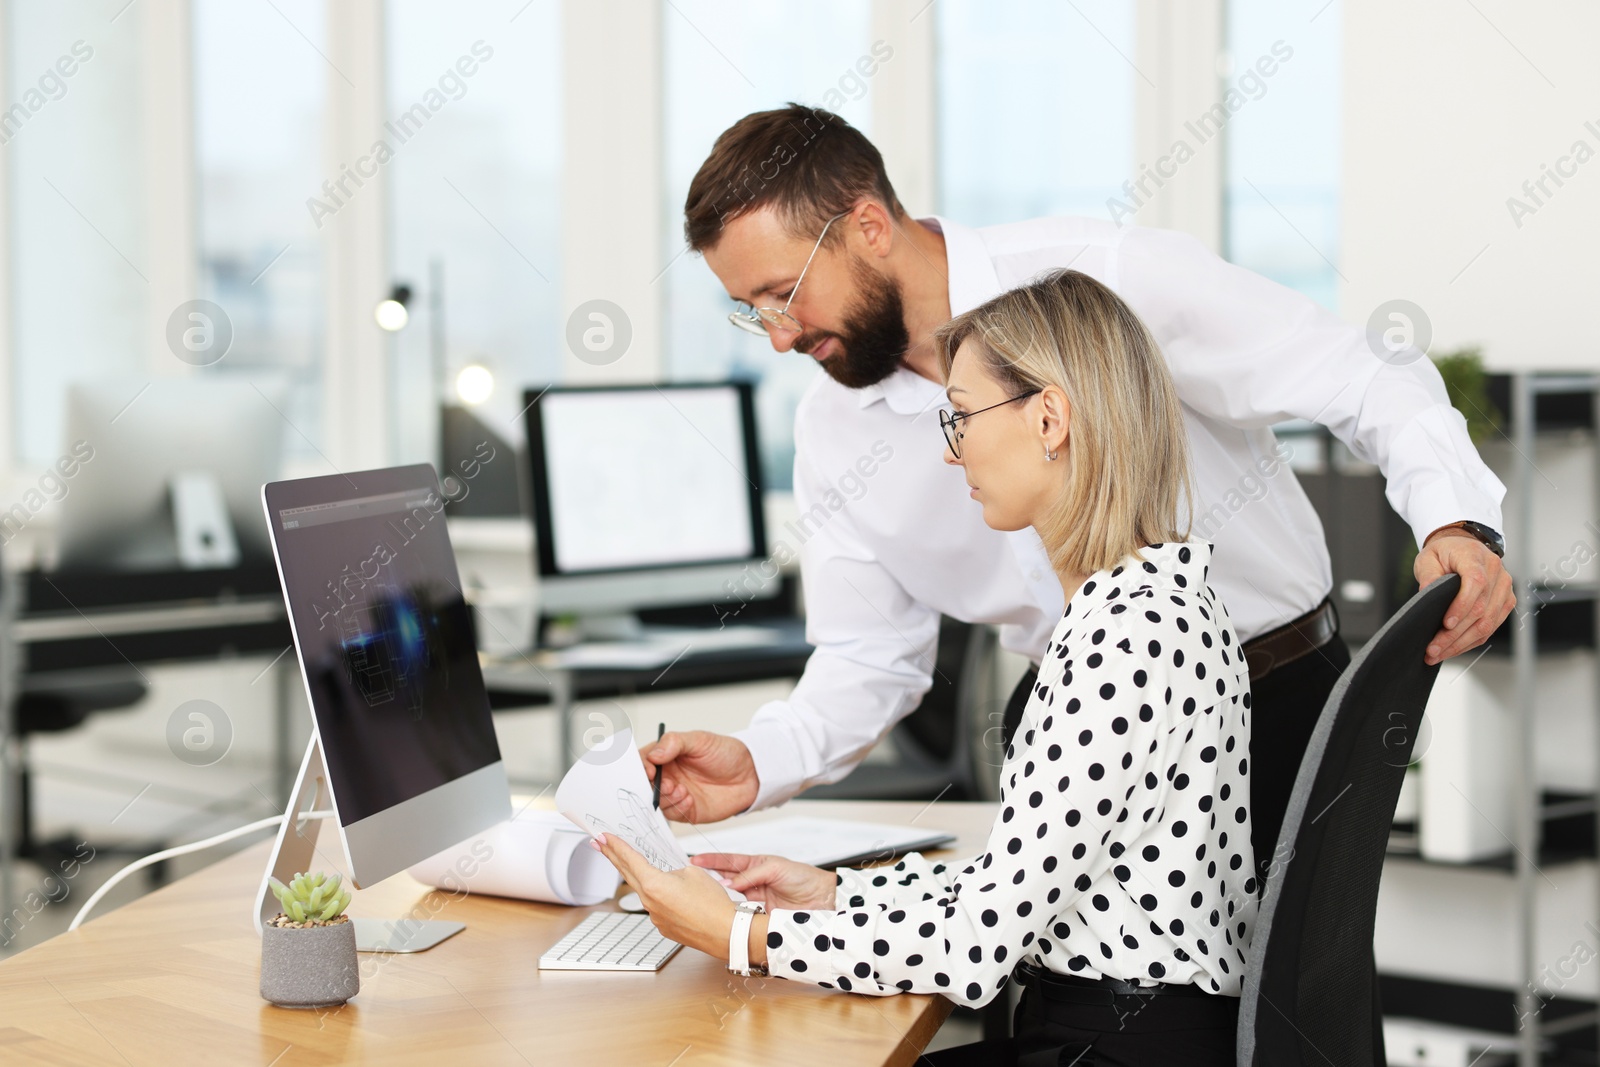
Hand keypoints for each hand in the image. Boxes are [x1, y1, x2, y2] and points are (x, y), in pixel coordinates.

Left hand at [593, 833, 737, 958]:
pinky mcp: (663, 927)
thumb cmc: (712, 904)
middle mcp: (649, 902)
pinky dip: (664, 899)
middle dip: (612, 857)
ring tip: (660, 873)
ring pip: (646, 892)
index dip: (615, 846)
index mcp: (654, 884)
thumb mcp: (694, 872)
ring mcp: (655, 917)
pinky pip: (658, 907)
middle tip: (599, 845)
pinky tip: (680, 898)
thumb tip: (670, 876)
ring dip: (646, 880)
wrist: (725, 932)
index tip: (603, 837)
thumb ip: (675, 870)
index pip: (629, 859)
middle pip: (627, 874)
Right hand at [639, 730, 758, 823]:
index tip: (649, 770)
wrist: (750, 774)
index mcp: (666, 756)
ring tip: (682, 790)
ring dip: (666, 798)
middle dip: (651, 786)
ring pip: (656, 801)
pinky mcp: (686, 810)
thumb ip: (675, 743)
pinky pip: (673, 814)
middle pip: (645, 784)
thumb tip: (655, 754)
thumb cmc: (726, 753)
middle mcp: (668, 775)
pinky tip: (690, 799)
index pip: (643, 760)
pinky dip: (678, 808)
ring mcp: (676, 794)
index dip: (641, 766)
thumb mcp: (700, 740)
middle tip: (666, 784)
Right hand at [690, 852, 834, 910]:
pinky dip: (730, 913)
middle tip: (691, 878)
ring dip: (718, 896)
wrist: (822, 900)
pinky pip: (740, 914)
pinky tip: (722, 912)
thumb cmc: (803, 878)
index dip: (711, 860)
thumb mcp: (776, 868)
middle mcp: (753, 882)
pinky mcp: (758, 916)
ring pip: (730, 898)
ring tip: (703, 894)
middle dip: (708, 878)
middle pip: (725, 879)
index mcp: (756, 865)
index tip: (694, 859)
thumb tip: (729, 883)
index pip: (729, 861)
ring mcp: (754, 900)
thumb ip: (751, 874)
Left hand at [1415, 528, 1515, 664]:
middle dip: (1454, 634)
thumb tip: (1427, 598)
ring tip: (1438, 654)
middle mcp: (1497, 574)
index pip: (1475, 583)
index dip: (1461, 606)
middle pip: (1480, 610)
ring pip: (1487, 624)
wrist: (1464, 547)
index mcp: (1476, 558)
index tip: (1445, 624)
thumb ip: (1428, 575)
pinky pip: (1490, 627)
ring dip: (1461, 643)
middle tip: (1432, 650)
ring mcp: (1505, 590)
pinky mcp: (1505, 603)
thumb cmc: (1445, 553)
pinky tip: (1453, 649)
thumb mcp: (1428, 558)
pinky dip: (1471, 641)